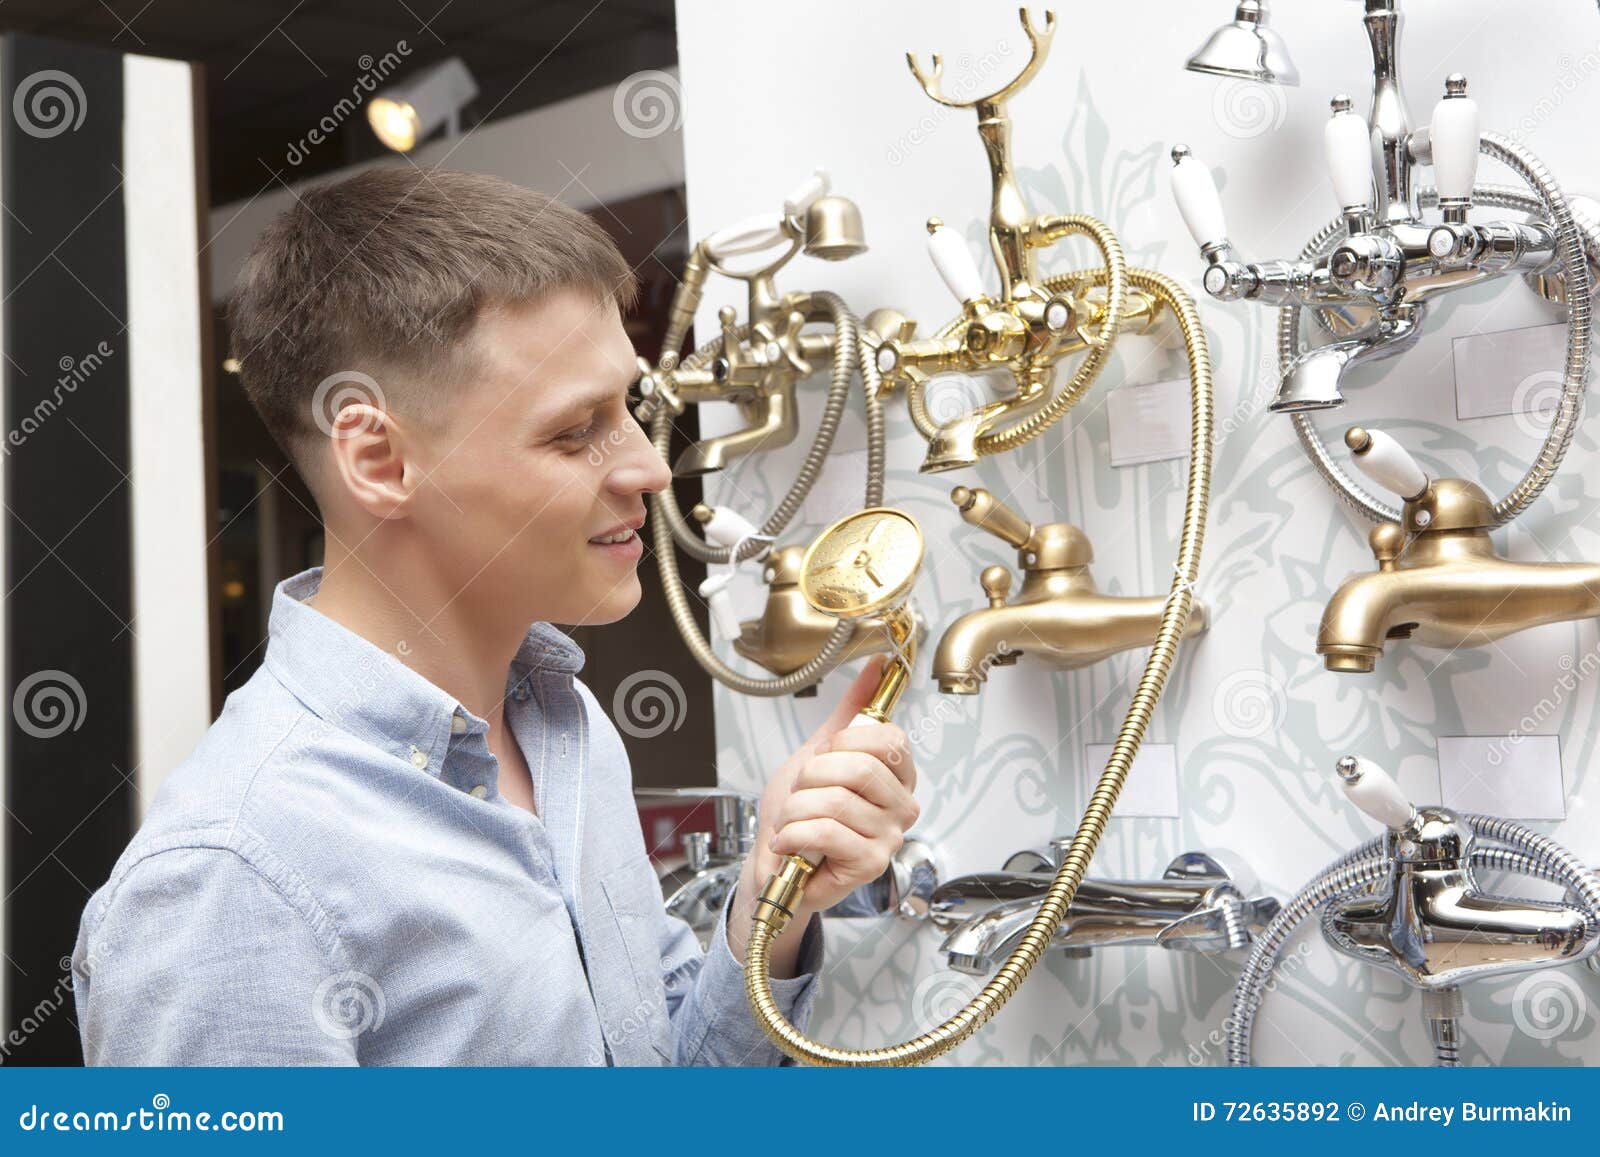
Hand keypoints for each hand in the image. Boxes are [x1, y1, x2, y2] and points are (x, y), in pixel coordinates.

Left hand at [753, 654, 919, 914]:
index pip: (889, 741)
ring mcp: (889, 837)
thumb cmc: (798, 813)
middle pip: (861, 768)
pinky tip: (788, 841)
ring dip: (797, 809)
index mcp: (897, 776)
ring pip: (836, 801)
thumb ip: (850, 713)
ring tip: (793, 821)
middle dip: (813, 776)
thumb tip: (876, 666)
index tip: (822, 756)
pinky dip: (795, 833)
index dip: (844, 743)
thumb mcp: (819, 753)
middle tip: (802, 792)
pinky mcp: (870, 865)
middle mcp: (901, 806)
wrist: (774, 863)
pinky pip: (828, 831)